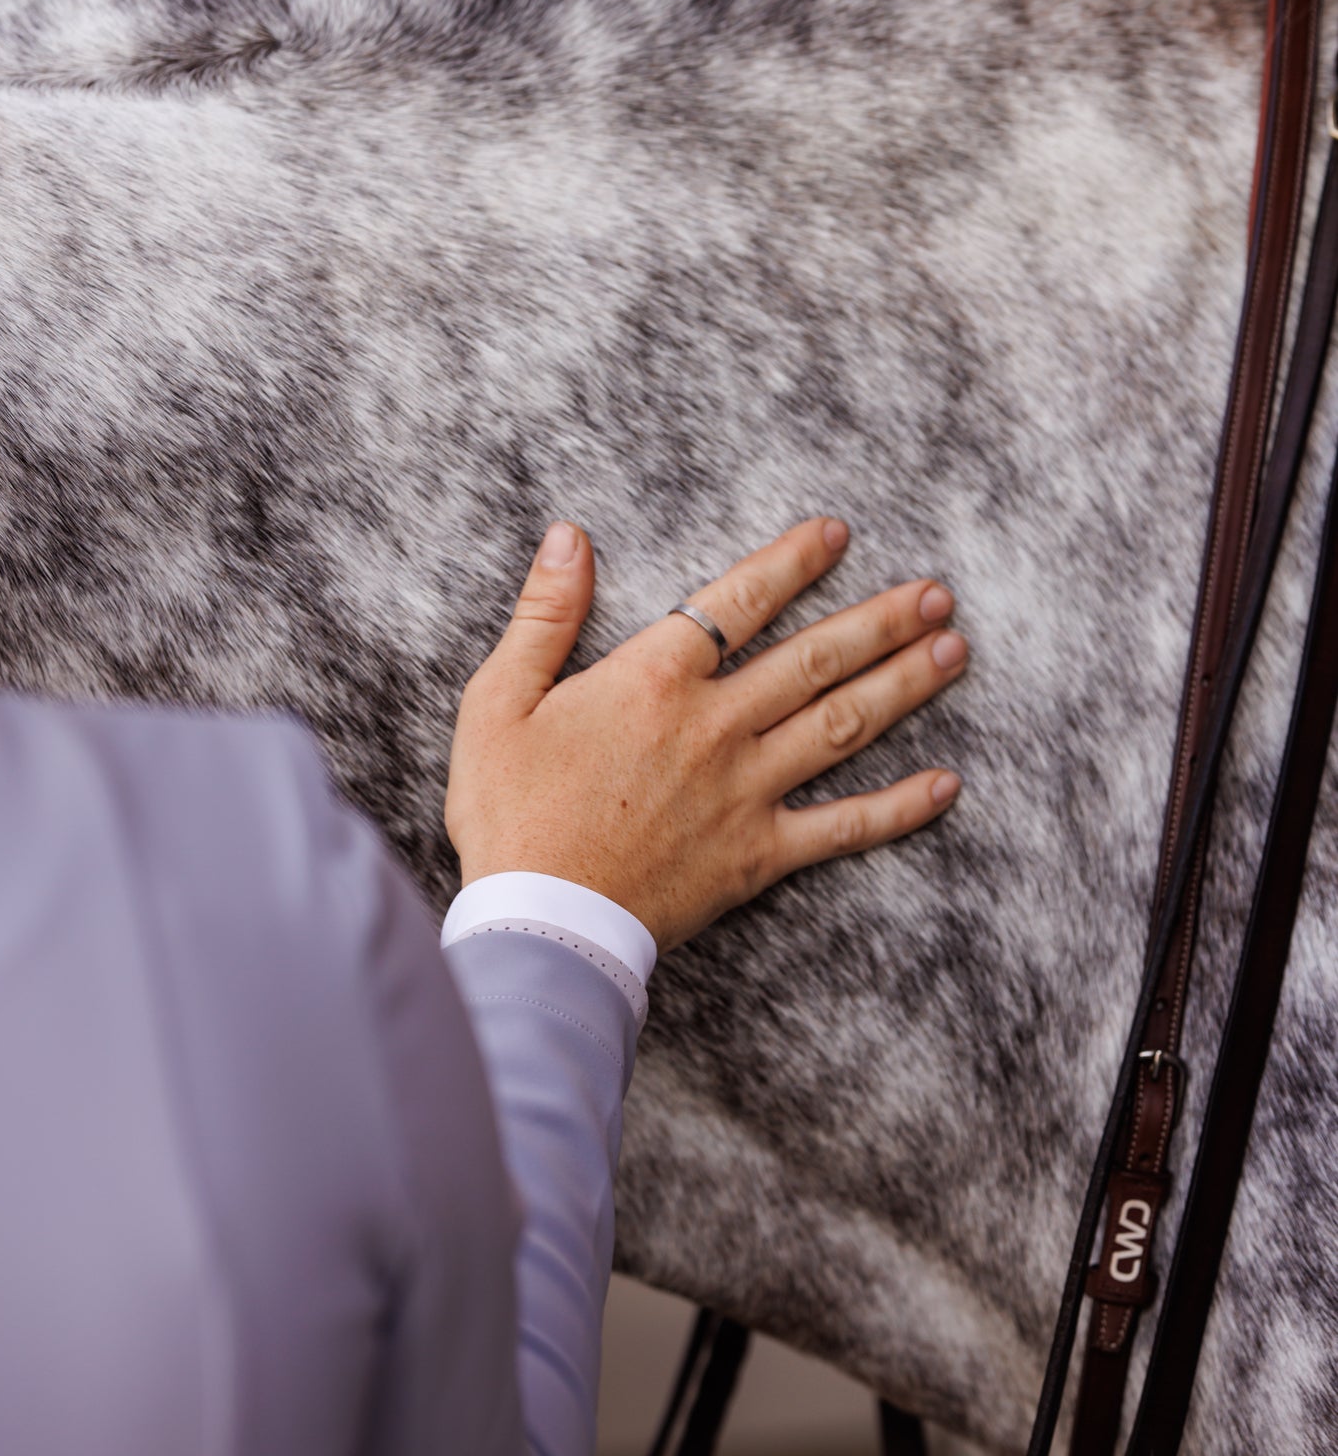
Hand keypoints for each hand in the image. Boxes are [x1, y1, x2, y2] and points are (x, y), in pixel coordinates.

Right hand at [445, 516, 967, 952]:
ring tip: (955, 651)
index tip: (839, 533)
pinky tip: (946, 784)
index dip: (792, 562)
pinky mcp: (759, 855)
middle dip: (882, 619)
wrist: (540, 922)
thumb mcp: (501, 699)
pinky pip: (843, 828)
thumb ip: (544, 615)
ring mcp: (746, 791)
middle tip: (937, 592)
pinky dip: (898, 807)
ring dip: (904, 685)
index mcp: (655, 679)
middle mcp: (715, 725)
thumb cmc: (511, 812)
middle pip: (815, 658)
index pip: (740, 600)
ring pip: (842, 725)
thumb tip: (568, 538)